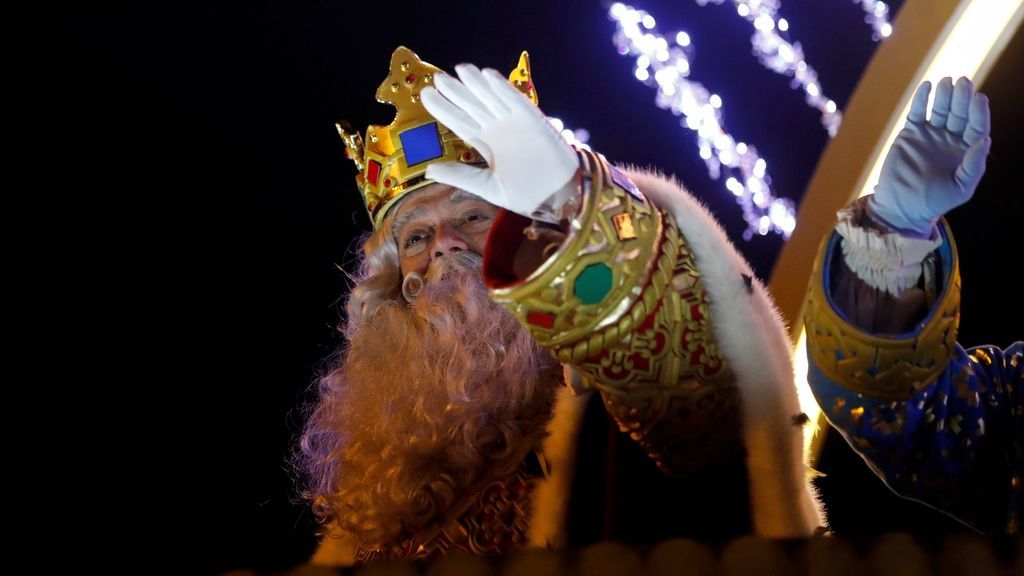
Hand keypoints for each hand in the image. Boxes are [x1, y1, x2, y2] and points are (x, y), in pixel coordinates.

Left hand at [420, 63, 578, 220]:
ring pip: (491, 98)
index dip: (444, 108)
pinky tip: (487, 76)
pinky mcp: (533, 120)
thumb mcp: (487, 186)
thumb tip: (429, 169)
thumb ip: (460, 175)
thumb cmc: (525, 194)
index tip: (426, 95)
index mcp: (486, 143)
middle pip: (473, 105)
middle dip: (456, 92)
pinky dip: (502, 88)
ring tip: (460, 69)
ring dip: (477, 84)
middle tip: (438, 78)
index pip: (460, 121)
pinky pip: (516, 100)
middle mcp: (498, 129)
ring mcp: (514, 122)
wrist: (556, 199)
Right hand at [869, 76, 991, 235]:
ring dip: (943, 95)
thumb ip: (974, 165)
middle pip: (959, 113)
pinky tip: (927, 87)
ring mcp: (930, 134)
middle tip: (962, 83)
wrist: (902, 207)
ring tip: (946, 82)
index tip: (978, 99)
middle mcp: (950, 139)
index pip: (976, 125)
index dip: (978, 111)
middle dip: (961, 98)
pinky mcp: (910, 134)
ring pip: (939, 109)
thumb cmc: (934, 202)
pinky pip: (917, 112)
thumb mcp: (961, 188)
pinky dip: (921, 99)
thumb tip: (984, 139)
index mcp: (967, 150)